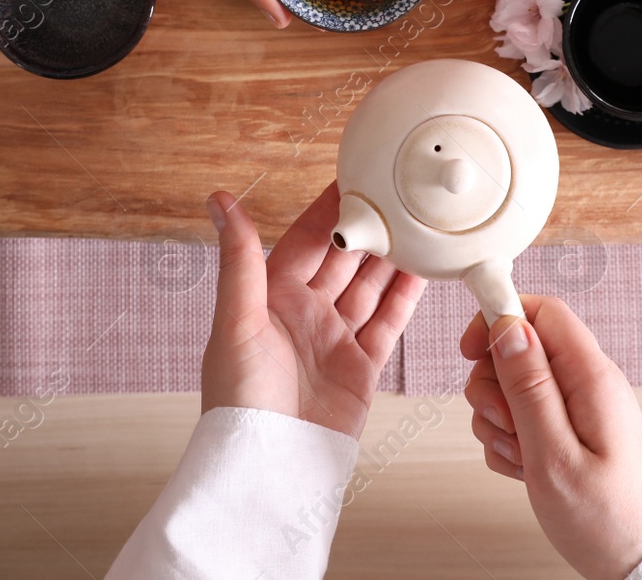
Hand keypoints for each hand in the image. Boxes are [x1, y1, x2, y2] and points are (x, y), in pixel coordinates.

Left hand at [201, 181, 425, 439]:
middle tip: (399, 194)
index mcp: (271, 296)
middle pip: (345, 259)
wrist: (270, 466)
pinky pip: (388, 323)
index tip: (354, 175)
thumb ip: (240, 258)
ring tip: (419, 225)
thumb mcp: (236, 320)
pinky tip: (423, 272)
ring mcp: (334, 339)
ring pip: (371, 286)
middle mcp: (304, 313)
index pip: (307, 239)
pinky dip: (406, 297)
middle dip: (370, 228)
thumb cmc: (240, 401)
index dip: (331, 208)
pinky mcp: (361, 367)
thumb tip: (219, 200)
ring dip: (393, 258)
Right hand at [460, 296, 641, 579]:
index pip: (541, 311)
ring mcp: (577, 409)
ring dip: (500, 422)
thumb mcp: (554, 454)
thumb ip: (529, 386)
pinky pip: (520, 419)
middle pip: (519, 349)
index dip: (499, 319)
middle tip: (509, 428)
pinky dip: (511, 443)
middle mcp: (587, 384)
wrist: (637, 561)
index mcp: (591, 378)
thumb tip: (508, 326)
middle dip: (494, 386)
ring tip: (523, 458)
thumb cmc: (607, 519)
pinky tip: (526, 469)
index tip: (469, 351)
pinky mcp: (568, 431)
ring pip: (513, 387)